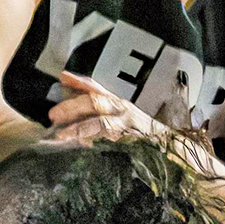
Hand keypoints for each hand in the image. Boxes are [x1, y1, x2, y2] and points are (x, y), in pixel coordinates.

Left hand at [45, 70, 167, 148]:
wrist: (171, 146)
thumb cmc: (142, 133)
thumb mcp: (121, 119)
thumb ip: (99, 117)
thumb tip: (72, 116)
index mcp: (118, 103)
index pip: (97, 89)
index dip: (79, 82)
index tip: (63, 77)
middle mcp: (123, 110)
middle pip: (95, 102)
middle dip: (72, 106)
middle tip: (53, 114)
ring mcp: (128, 125)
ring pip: (101, 124)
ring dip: (79, 128)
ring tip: (61, 135)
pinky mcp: (132, 141)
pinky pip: (111, 141)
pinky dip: (95, 143)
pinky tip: (82, 145)